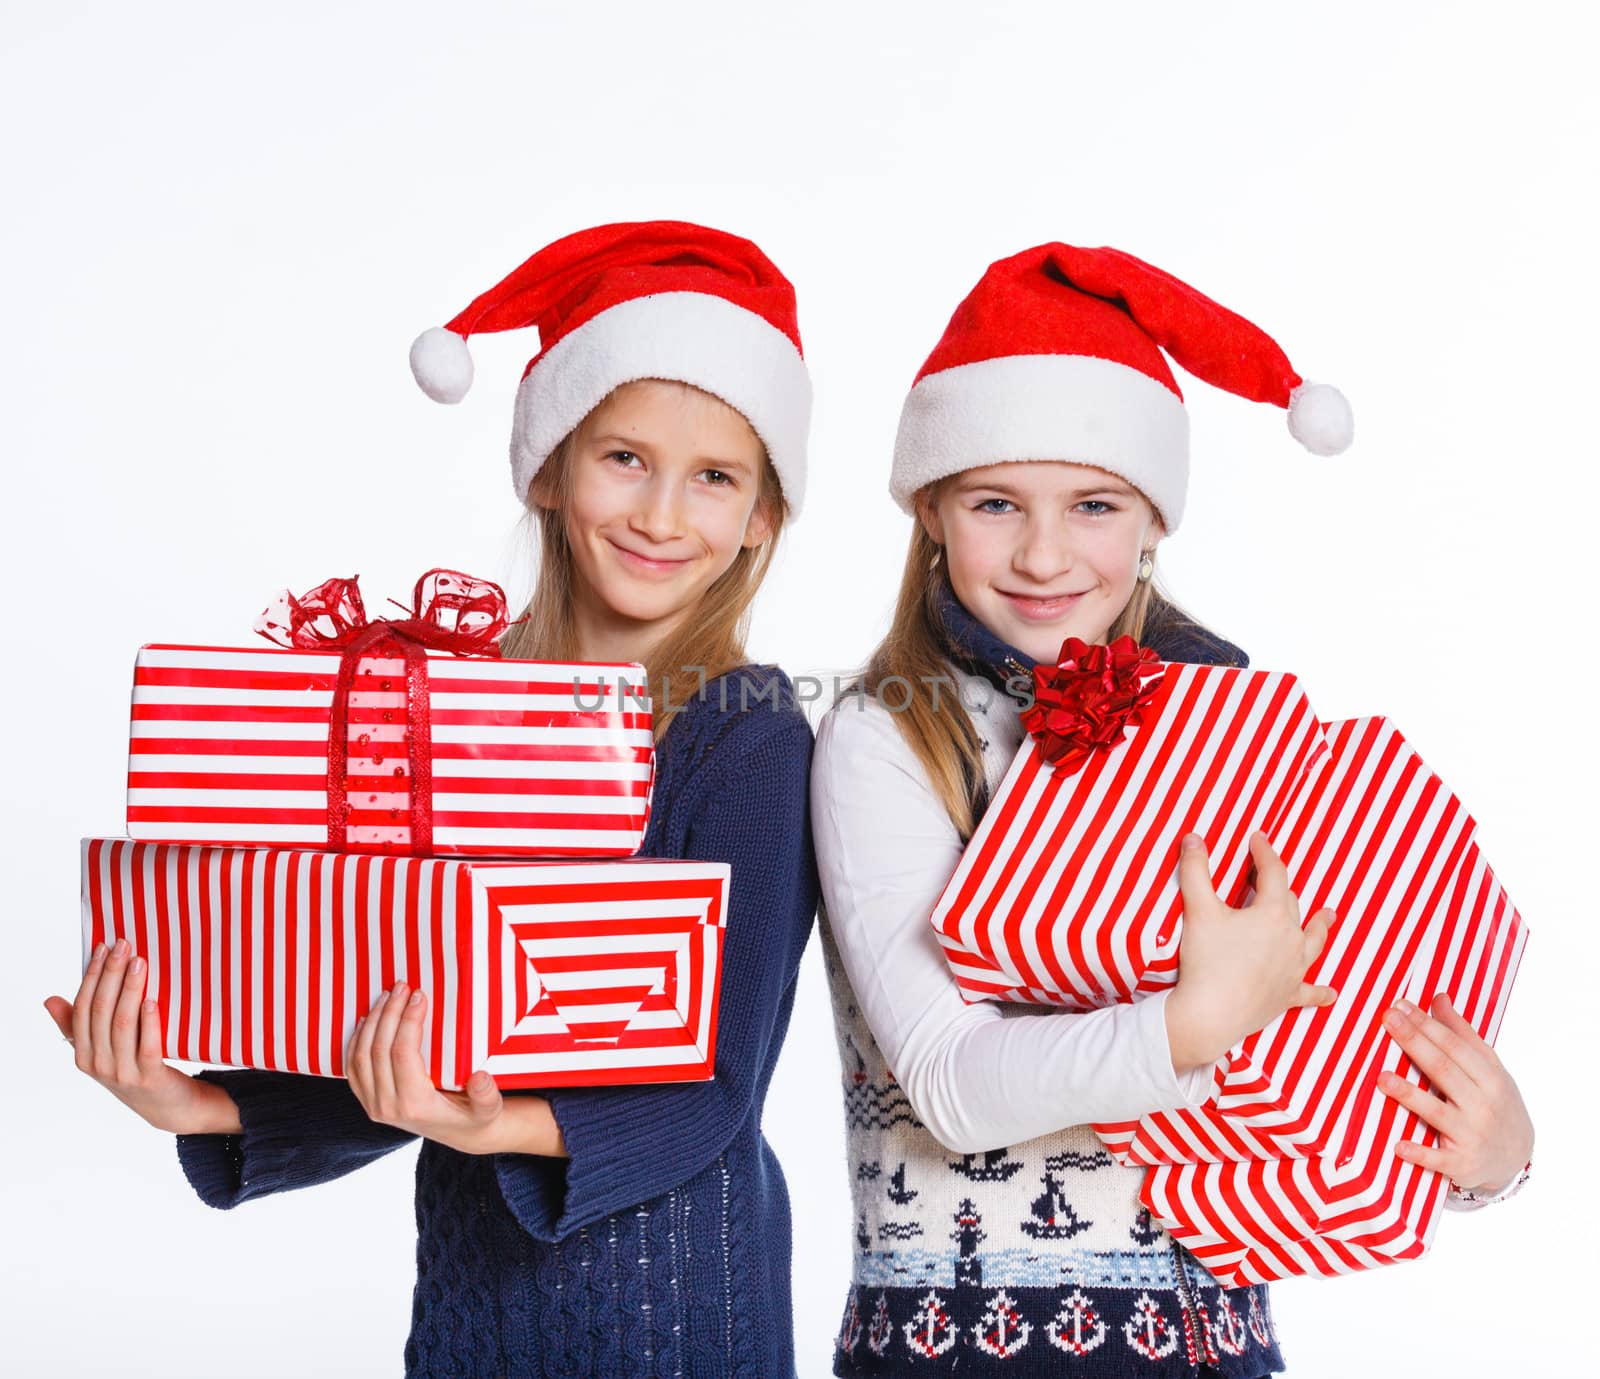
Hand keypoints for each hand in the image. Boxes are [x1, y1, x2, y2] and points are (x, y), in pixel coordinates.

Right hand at [44, 939, 240, 1133]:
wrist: (168, 1106)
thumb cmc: (135, 1068)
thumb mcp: (105, 1048)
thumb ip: (79, 1025)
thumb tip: (50, 999)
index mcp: (82, 1054)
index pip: (82, 1008)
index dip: (92, 976)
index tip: (103, 947)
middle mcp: (98, 1063)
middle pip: (100, 1011)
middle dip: (111, 974)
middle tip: (125, 945)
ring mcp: (122, 1072)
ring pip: (121, 1024)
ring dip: (130, 989)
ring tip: (140, 963)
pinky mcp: (149, 1078)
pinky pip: (146, 1046)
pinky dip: (149, 1021)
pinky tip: (152, 1000)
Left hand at [345, 981, 564, 1157]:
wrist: (461, 1135)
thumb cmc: (476, 1115)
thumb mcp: (489, 1109)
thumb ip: (486, 1095)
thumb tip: (480, 1077)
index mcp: (415, 1105)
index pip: (403, 1053)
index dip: (409, 1020)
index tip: (420, 995)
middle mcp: (387, 1107)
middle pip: (378, 1050)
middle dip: (390, 1012)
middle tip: (402, 986)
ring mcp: (373, 1105)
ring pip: (360, 1055)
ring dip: (372, 1021)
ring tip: (387, 995)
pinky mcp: (367, 1100)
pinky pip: (352, 1066)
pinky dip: (357, 1039)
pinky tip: (368, 1018)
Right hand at [1165, 832, 1336, 1073]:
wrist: (1211, 1015)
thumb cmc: (1206, 962)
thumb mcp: (1198, 910)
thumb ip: (1196, 870)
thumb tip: (1194, 838)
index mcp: (1273, 915)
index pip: (1274, 873)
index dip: (1265, 852)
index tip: (1258, 839)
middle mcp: (1291, 940)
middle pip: (1290, 904)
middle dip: (1279, 886)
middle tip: (1266, 875)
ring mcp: (1293, 970)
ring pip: (1313, 942)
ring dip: (1320, 928)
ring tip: (1329, 917)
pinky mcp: (1288, 996)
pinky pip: (1310, 993)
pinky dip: (1321, 992)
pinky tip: (1332, 993)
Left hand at [1379, 993, 1533, 1194]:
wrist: (1516, 1159)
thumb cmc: (1495, 1104)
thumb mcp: (1489, 1069)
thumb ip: (1462, 1034)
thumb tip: (1439, 997)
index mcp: (1491, 1078)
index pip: (1455, 1046)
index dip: (1427, 1025)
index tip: (1400, 1005)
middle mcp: (1484, 1105)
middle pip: (1444, 1070)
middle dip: (1415, 1043)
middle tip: (1387, 1020)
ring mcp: (1472, 1135)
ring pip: (1437, 1112)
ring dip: (1409, 1095)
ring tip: (1382, 1078)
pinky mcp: (1461, 1164)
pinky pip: (1438, 1159)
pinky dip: (1419, 1153)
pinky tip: (1398, 1145)